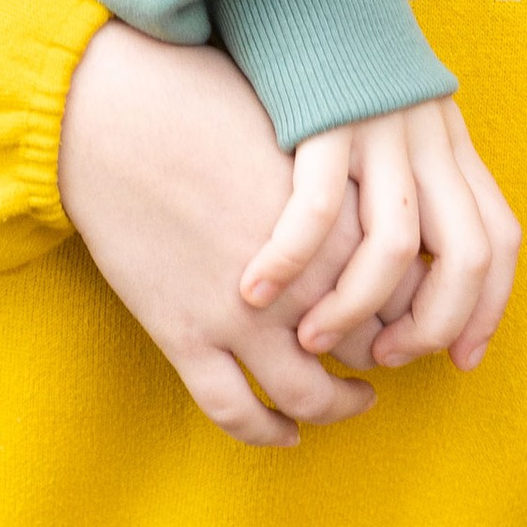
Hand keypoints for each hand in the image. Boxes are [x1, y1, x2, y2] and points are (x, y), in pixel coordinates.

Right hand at [56, 21, 375, 449]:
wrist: (110, 108)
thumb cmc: (200, 94)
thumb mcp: (295, 126)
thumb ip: (342, 173)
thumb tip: (376, 195)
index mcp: (337, 221)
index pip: (410, 288)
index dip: (417, 303)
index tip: (414, 303)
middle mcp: (301, 277)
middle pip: (372, 344)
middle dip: (386, 354)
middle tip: (390, 352)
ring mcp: (239, 316)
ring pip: (310, 396)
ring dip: (337, 406)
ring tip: (349, 399)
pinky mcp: (184, 336)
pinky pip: (237, 412)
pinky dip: (267, 432)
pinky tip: (283, 431)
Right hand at [235, 100, 521, 374]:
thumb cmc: (336, 51)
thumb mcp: (395, 108)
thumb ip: (411, 170)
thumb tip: (410, 261)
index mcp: (452, 138)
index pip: (501, 241)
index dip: (486, 310)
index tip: (457, 359)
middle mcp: (430, 135)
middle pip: (465, 256)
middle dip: (430, 326)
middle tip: (381, 358)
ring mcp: (380, 126)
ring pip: (394, 247)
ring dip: (355, 308)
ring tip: (313, 337)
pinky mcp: (323, 114)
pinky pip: (316, 207)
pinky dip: (289, 260)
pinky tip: (256, 290)